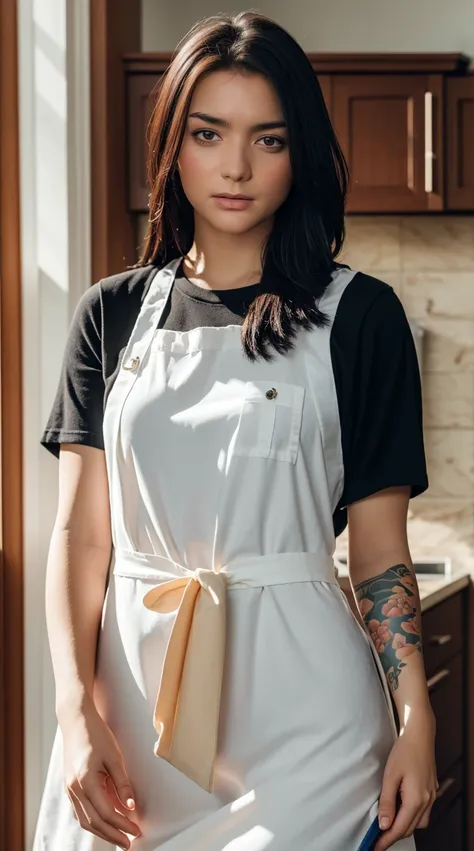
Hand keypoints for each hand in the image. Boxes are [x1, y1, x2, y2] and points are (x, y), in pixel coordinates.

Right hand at [60, 697, 140, 849]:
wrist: (75, 719)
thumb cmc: (96, 734)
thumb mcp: (114, 756)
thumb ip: (122, 783)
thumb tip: (130, 807)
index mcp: (85, 782)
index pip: (106, 813)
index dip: (122, 825)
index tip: (136, 832)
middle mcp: (74, 789)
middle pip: (94, 822)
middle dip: (112, 835)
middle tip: (129, 842)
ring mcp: (69, 789)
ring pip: (84, 819)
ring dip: (102, 831)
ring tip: (118, 836)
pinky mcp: (69, 786)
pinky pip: (80, 810)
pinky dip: (93, 819)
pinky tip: (105, 821)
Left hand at [374, 710, 437, 850]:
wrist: (420, 735)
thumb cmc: (405, 751)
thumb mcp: (390, 776)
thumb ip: (387, 801)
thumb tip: (384, 824)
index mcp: (416, 799)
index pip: (400, 828)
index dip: (386, 840)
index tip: (376, 847)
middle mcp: (427, 801)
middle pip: (410, 828)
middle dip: (394, 836)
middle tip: (378, 839)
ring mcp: (431, 796)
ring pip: (418, 823)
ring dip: (403, 827)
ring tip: (388, 826)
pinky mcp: (431, 791)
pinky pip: (422, 812)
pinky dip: (411, 817)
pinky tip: (401, 811)